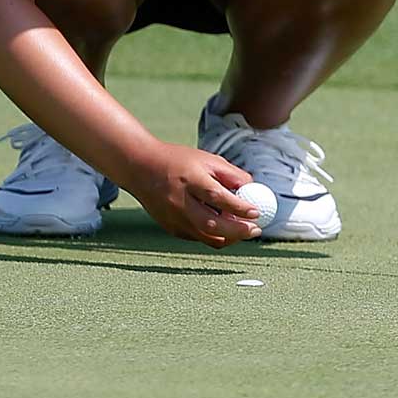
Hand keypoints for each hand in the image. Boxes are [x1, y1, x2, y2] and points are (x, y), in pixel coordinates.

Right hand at [126, 141, 262, 247]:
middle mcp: (179, 201)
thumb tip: (253, 189)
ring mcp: (173, 217)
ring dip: (229, 238)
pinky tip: (224, 228)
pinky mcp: (170, 227)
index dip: (239, 207)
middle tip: (256, 230)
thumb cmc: (178, 161)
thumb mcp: (206, 159)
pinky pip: (197, 236)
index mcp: (190, 180)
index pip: (217, 197)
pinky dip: (214, 235)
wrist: (141, 168)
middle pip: (211, 224)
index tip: (257, 211)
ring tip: (244, 231)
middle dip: (238, 231)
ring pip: (205, 236)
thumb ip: (231, 175)